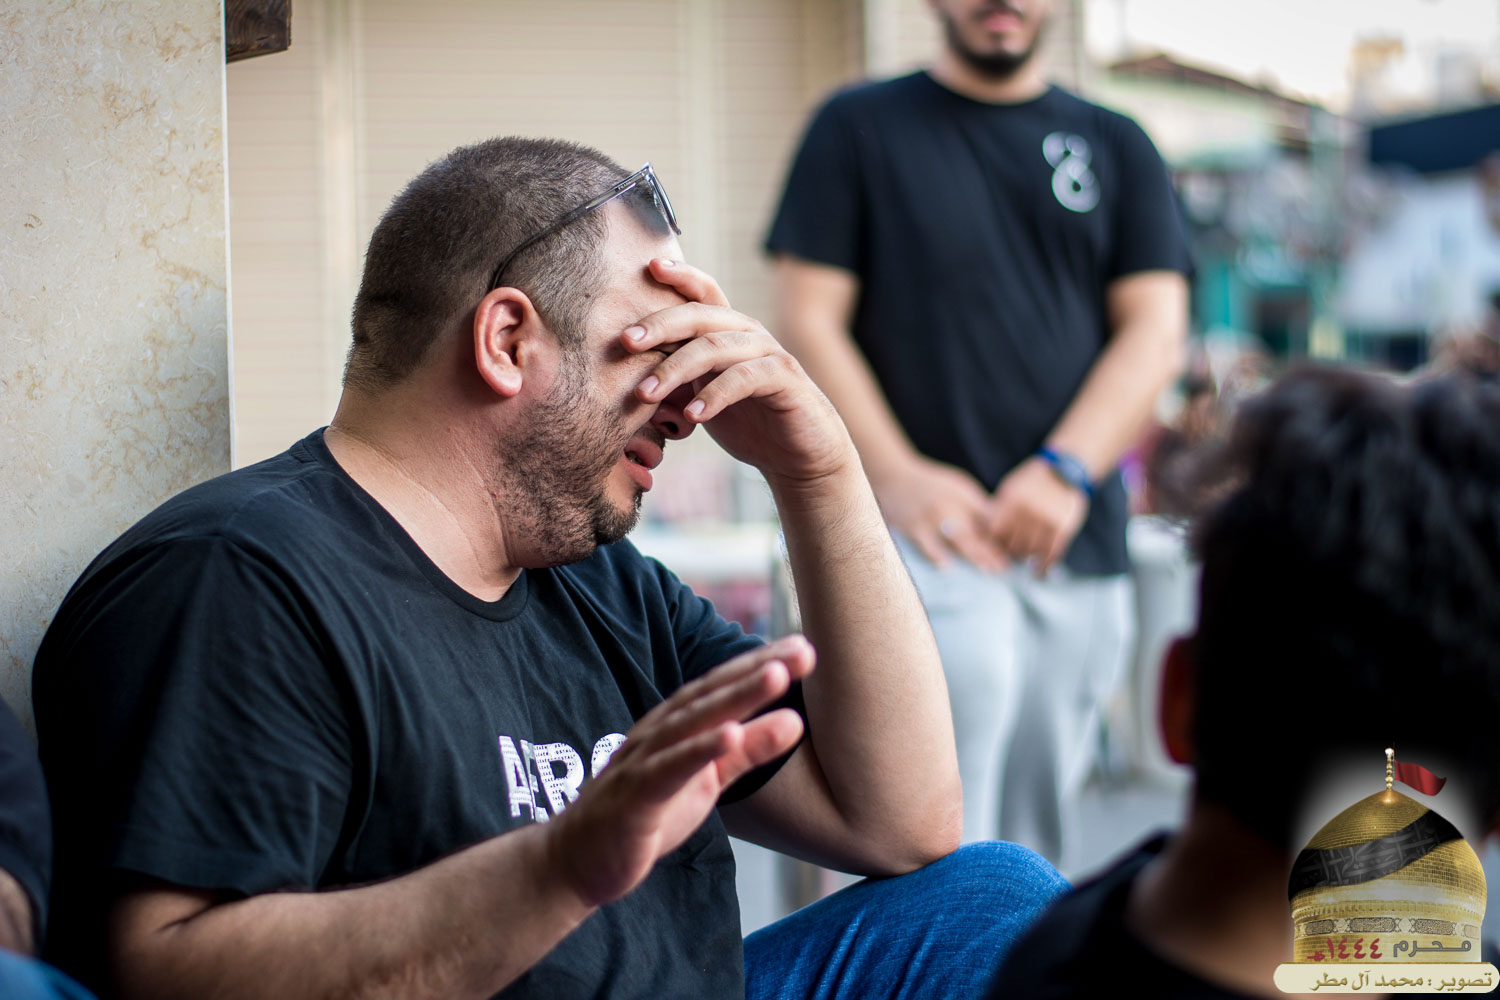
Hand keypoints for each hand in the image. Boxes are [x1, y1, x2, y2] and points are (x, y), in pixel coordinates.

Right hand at [543, 636, 813, 907]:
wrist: (578, 862)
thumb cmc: (646, 815)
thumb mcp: (707, 782)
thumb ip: (746, 751)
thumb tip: (796, 720)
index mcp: (677, 725)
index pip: (723, 687)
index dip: (762, 664)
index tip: (804, 648)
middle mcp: (659, 731)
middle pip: (712, 693)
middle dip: (758, 669)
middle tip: (804, 651)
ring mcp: (643, 759)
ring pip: (692, 721)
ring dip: (736, 697)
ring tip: (777, 677)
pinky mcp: (633, 795)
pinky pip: (668, 767)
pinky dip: (699, 749)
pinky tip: (730, 734)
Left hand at [623, 260, 855, 487]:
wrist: (798, 456)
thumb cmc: (747, 424)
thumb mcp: (700, 399)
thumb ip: (673, 383)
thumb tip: (624, 380)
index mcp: (727, 331)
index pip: (702, 293)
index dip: (679, 275)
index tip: (647, 266)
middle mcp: (748, 333)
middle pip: (700, 316)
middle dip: (660, 325)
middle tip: (626, 342)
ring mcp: (768, 352)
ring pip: (716, 347)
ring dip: (675, 369)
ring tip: (645, 394)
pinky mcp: (785, 378)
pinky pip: (743, 378)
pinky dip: (714, 396)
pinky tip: (692, 416)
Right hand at [873, 455, 1007, 571]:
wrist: (894, 476)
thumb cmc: (930, 485)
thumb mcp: (958, 487)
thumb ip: (976, 506)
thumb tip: (999, 529)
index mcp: (963, 495)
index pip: (987, 517)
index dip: (999, 537)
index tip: (1010, 554)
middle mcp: (949, 504)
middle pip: (975, 530)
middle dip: (991, 550)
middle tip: (1003, 567)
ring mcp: (931, 516)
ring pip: (956, 539)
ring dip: (973, 555)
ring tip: (986, 570)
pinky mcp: (912, 527)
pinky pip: (926, 544)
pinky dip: (936, 555)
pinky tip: (946, 566)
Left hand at [984, 457, 1087, 574]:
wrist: (1064, 472)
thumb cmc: (1032, 482)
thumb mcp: (1011, 487)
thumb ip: (1000, 509)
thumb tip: (985, 533)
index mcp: (1012, 500)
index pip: (996, 532)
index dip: (993, 543)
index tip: (992, 549)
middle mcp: (1028, 512)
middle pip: (1013, 545)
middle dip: (1010, 552)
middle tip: (1009, 557)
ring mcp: (1047, 521)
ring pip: (1031, 551)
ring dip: (1026, 560)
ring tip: (1024, 563)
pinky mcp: (1063, 528)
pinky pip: (1052, 553)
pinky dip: (1045, 567)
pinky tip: (1040, 574)